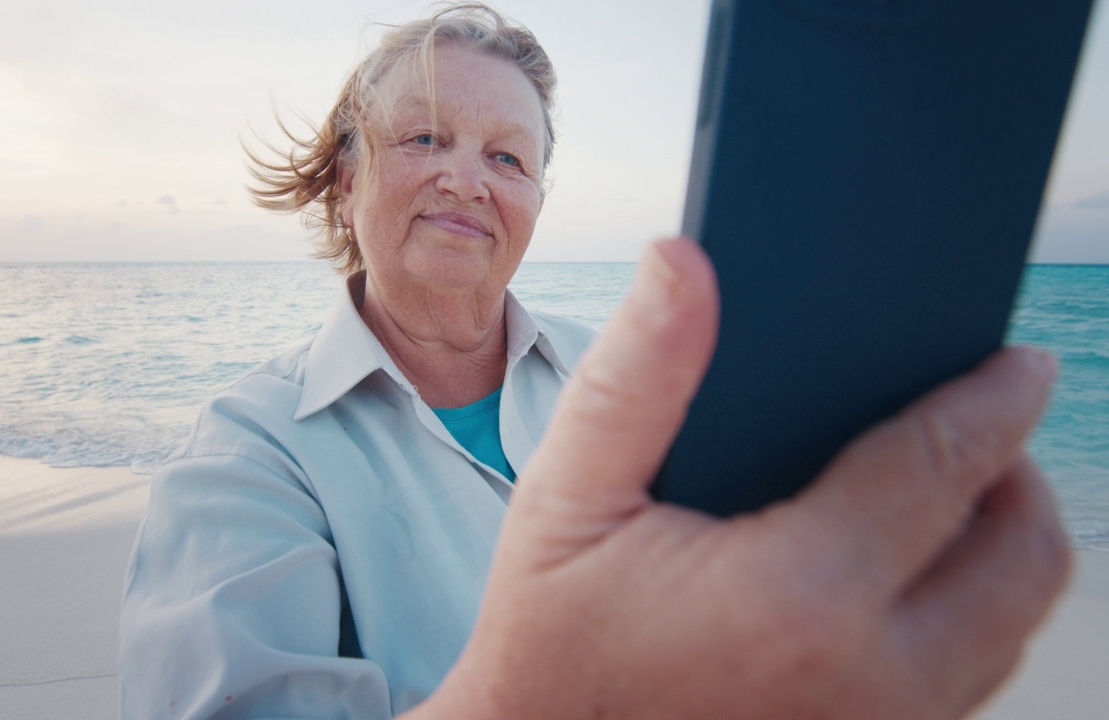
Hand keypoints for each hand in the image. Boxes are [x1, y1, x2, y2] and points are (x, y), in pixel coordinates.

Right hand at [415, 237, 1070, 718]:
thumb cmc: (551, 636)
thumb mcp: (568, 497)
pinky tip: (892, 574)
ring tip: (937, 493)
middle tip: (972, 432)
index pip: (945, 466)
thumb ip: (634, 376)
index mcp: (799, 594)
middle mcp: (872, 680)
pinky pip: (969, 678)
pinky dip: (963, 613)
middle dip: (1018, 475)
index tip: (1022, 362)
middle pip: (1023, 558)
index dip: (996, 397)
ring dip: (995, 547)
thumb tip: (683, 264)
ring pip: (1012, 626)